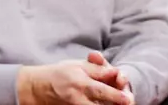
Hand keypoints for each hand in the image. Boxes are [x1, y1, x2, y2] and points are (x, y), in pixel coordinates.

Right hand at [16, 60, 131, 104]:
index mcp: (80, 83)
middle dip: (116, 102)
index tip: (128, 98)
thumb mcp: (77, 66)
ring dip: (109, 104)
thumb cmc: (59, 74)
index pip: (102, 91)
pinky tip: (104, 102)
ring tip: (118, 101)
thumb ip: (97, 69)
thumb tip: (116, 72)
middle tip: (128, 101)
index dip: (117, 96)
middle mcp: (79, 99)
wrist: (39, 88)